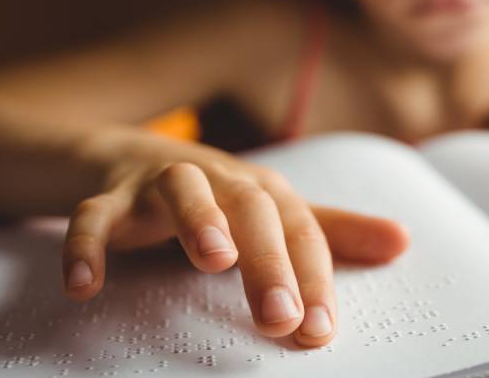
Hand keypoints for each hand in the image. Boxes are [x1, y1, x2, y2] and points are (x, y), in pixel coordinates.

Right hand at [62, 128, 409, 346]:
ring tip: (213, 258)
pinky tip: (85, 285)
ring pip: (182, 190)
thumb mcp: (276, 214)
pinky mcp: (110, 198)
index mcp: (263, 191)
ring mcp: (161, 185)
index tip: (319, 331)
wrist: (135, 157)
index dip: (313, 277)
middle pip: (251, 210)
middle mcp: (219, 180)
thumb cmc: (220, 196)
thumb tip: (403, 240)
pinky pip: (94, 216)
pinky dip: (88, 245)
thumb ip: (332, 231)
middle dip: (268, 261)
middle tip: (280, 315)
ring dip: (199, 219)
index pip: (299, 231)